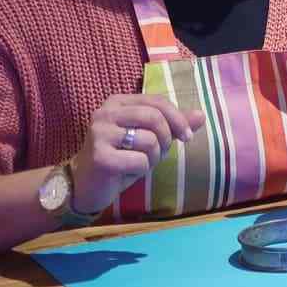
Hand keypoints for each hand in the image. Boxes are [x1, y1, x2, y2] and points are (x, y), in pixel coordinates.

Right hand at [70, 93, 204, 214]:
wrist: (85, 185)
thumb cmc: (120, 158)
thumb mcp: (149, 138)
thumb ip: (172, 125)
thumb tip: (201, 115)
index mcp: (118, 102)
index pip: (158, 101)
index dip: (178, 118)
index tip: (188, 137)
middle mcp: (106, 112)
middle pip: (154, 117)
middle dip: (166, 138)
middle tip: (161, 153)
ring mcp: (99, 133)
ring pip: (149, 140)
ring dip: (154, 157)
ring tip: (141, 163)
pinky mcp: (100, 156)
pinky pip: (140, 161)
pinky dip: (142, 170)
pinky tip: (128, 172)